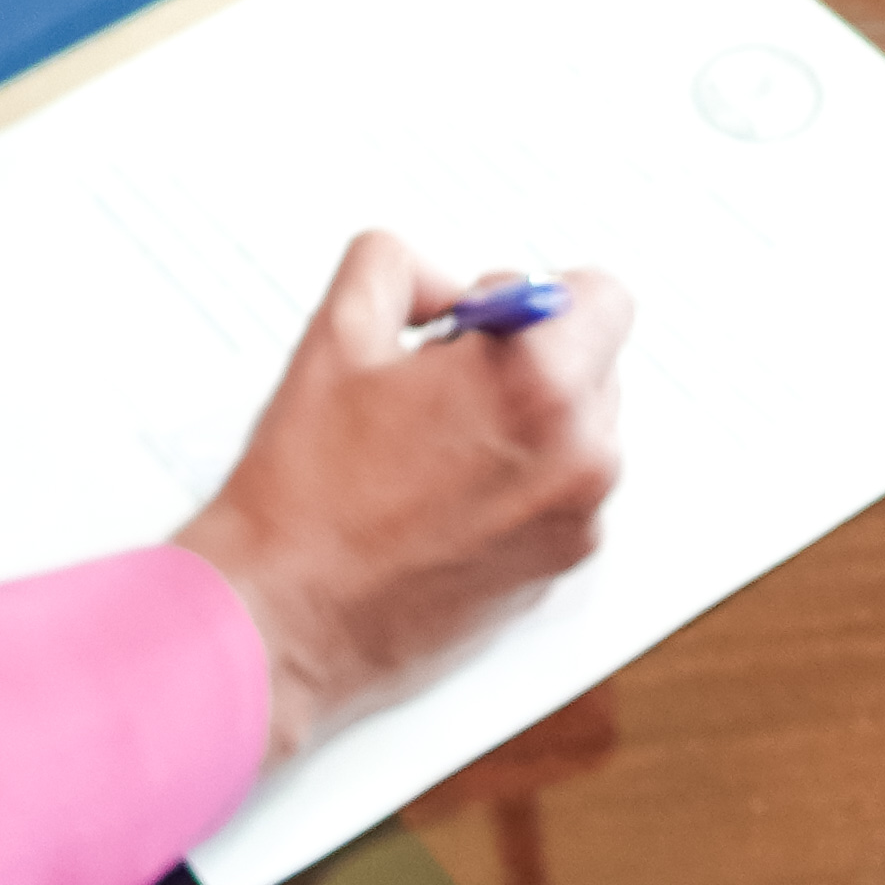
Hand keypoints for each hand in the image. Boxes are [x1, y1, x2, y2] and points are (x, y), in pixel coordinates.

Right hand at [175, 239, 630, 765]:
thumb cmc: (304, 488)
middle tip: (435, 388)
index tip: (480, 325)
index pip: (603, 297)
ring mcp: (576, 524)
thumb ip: (403, 266)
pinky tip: (437, 502)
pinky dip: (518, 485)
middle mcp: (581, 456)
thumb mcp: (337, 332)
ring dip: (525, 424)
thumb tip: (452, 286)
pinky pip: (563, 496)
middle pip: (594, 363)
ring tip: (429, 451)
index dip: (533, 298)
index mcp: (540, 384)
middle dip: (527, 362)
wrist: (281, 618)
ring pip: (579, 432)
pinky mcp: (556, 574)